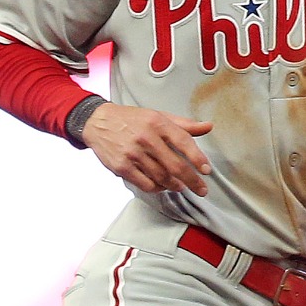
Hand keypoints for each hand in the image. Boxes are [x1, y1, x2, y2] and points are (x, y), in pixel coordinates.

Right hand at [79, 103, 214, 195]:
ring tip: (181, 187)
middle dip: (192, 180)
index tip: (206, 170)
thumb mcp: (157, 115)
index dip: (197, 158)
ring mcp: (133, 154)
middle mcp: (146, 138)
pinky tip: (161, 186)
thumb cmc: (130, 120)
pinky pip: (145, 184)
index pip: (183, 141)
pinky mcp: (122, 167)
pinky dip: (157, 188)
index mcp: (157, 123)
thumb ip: (183, 124)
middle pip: (175, 165)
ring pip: (161, 177)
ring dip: (174, 185)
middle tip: (201, 189)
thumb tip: (208, 127)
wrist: (98, 123)